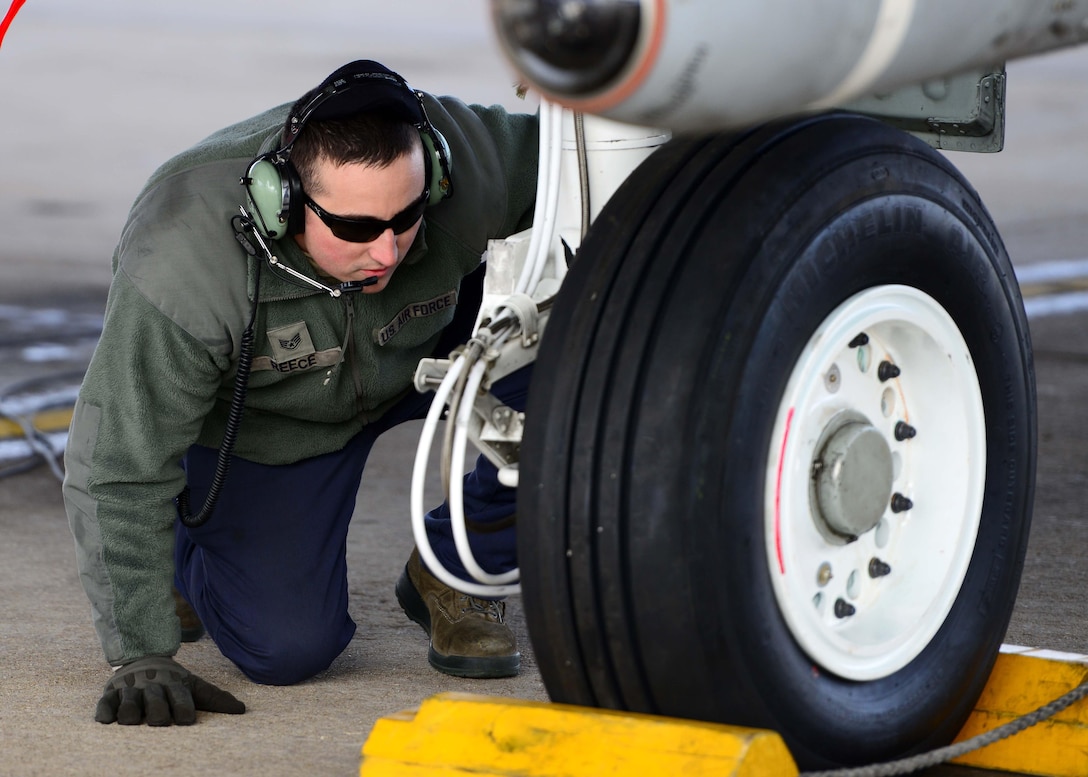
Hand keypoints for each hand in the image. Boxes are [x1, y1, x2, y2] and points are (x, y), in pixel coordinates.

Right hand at [94, 656, 244, 725]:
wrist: (142, 657)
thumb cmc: (172, 682)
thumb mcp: (193, 686)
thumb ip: (215, 698)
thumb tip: (243, 710)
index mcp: (173, 685)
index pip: (180, 696)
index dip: (183, 707)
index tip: (186, 720)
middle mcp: (152, 687)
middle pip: (154, 700)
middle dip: (157, 710)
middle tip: (159, 720)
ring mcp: (130, 690)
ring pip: (129, 702)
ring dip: (131, 711)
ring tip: (133, 720)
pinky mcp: (110, 694)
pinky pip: (105, 704)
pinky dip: (105, 711)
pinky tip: (107, 720)